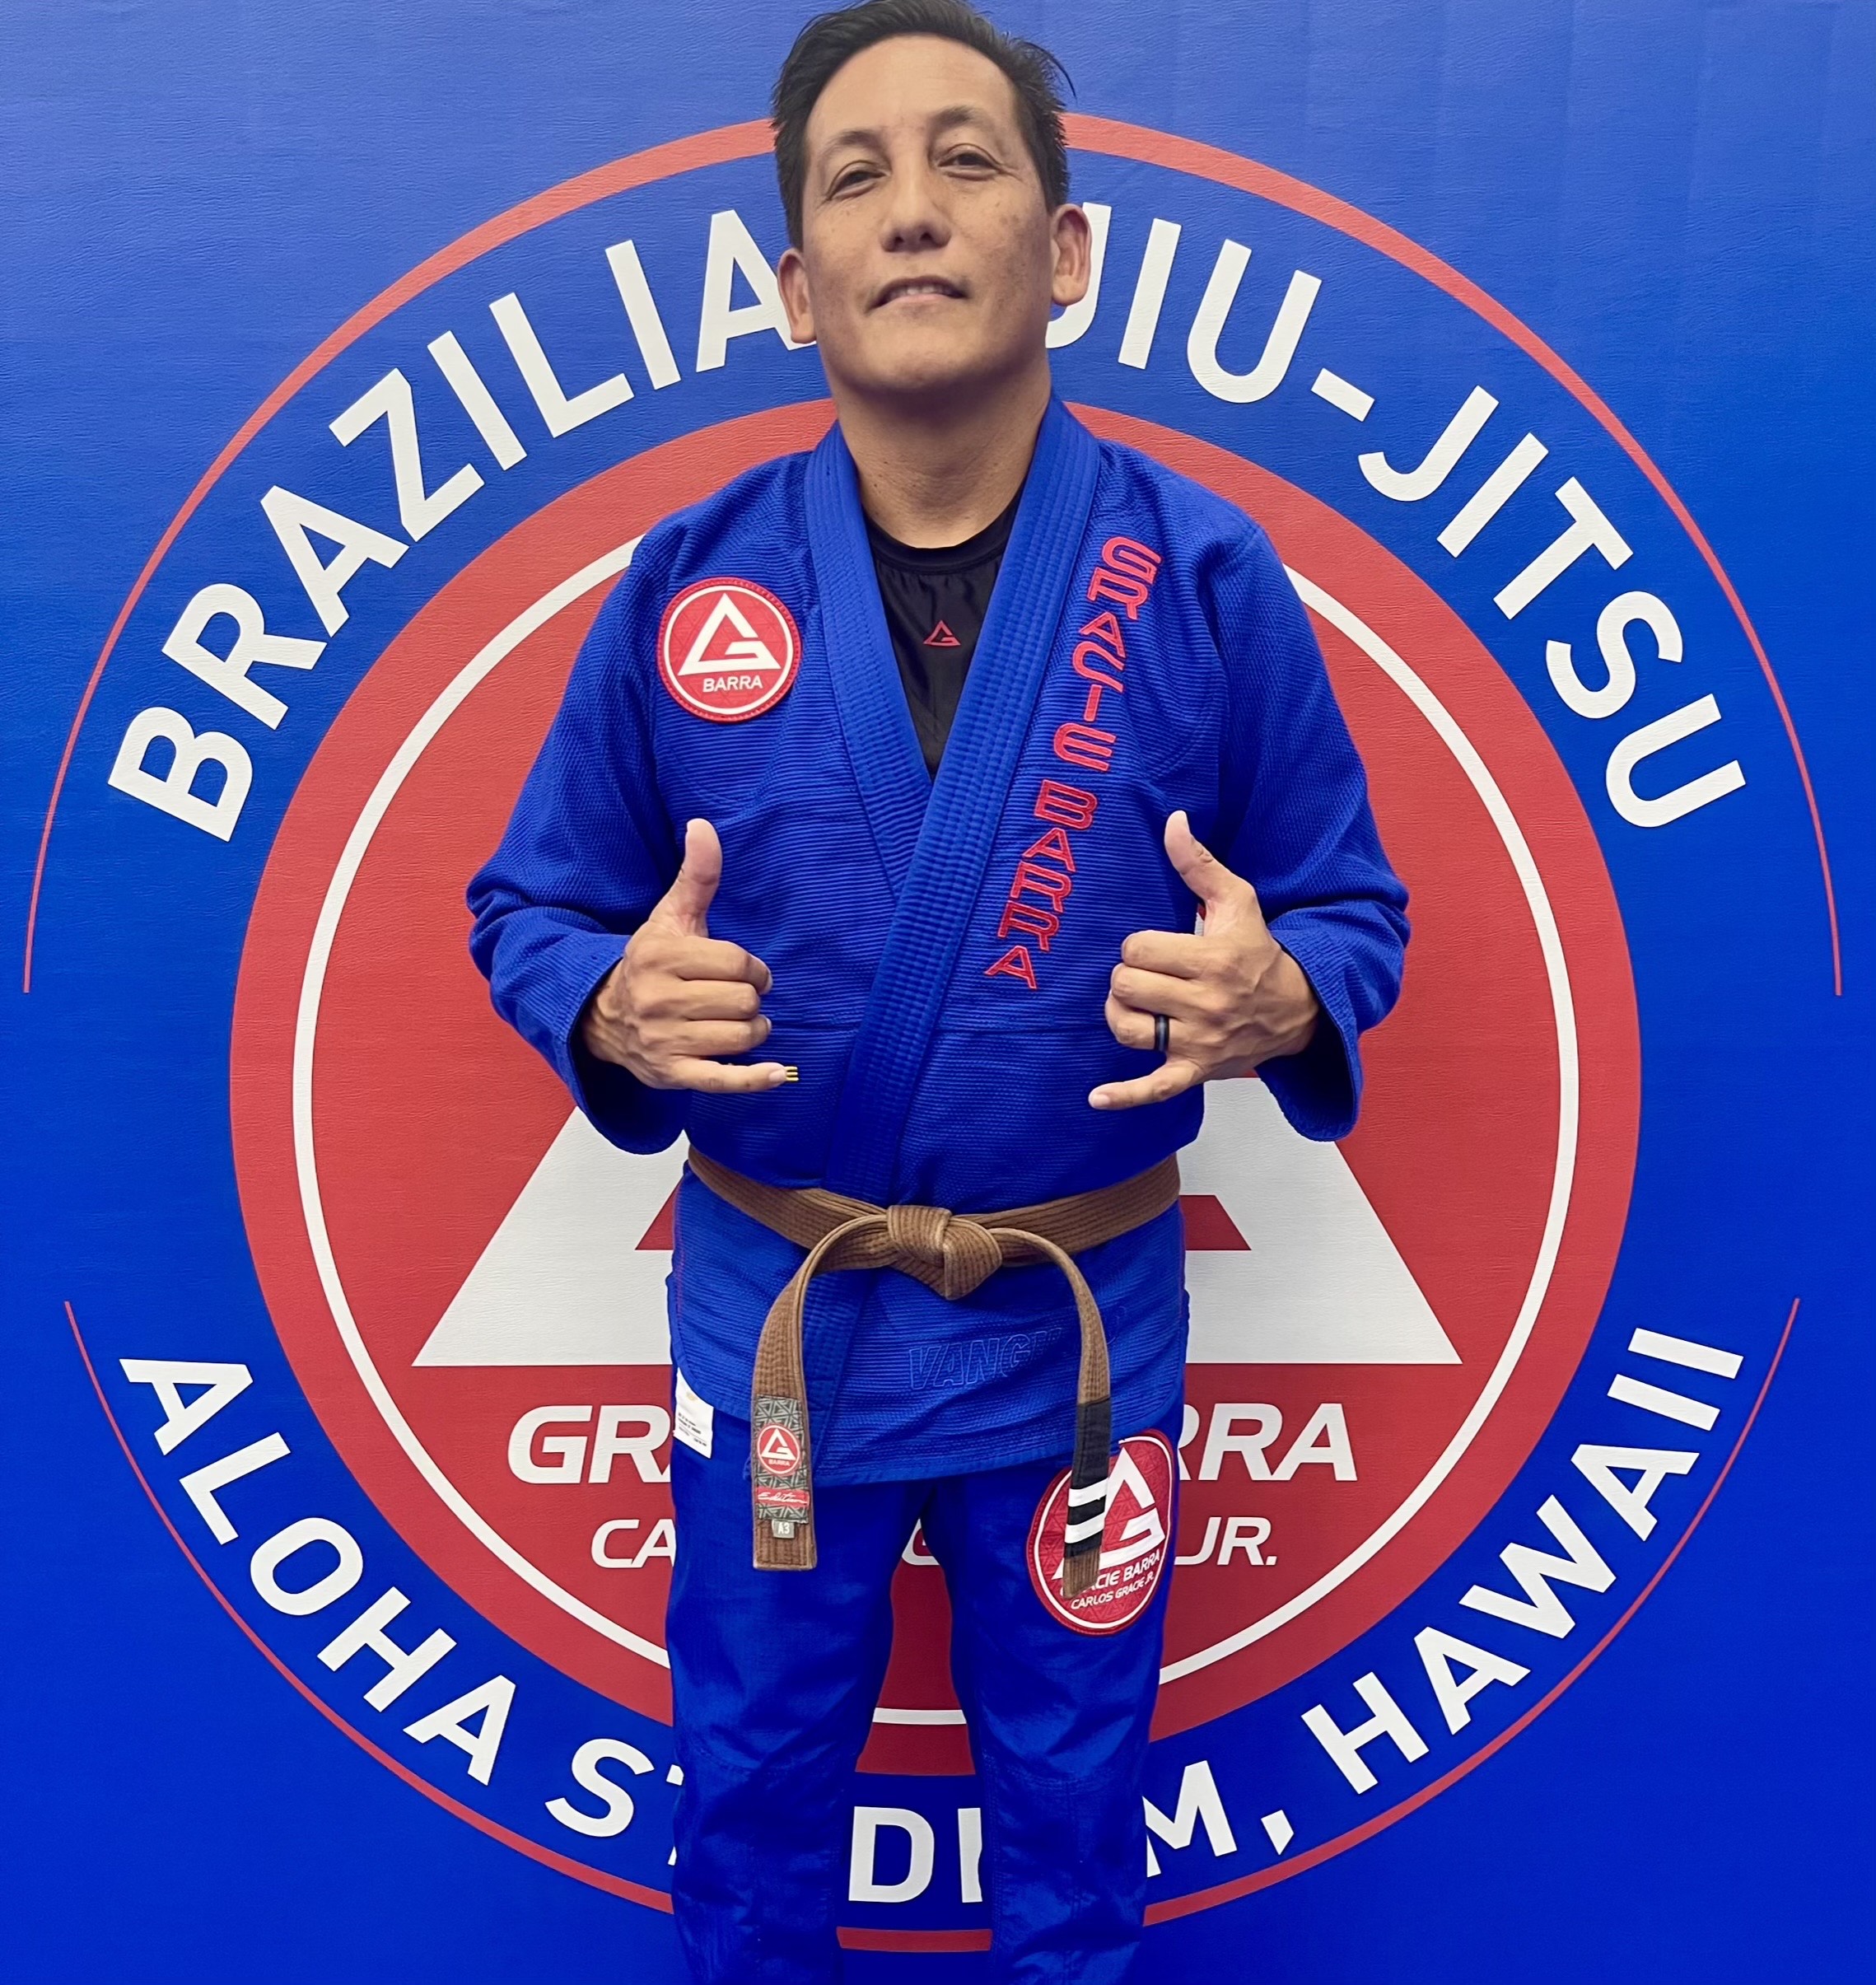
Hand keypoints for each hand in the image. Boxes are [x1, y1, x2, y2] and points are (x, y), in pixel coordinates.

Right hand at [580, 819, 791, 1094]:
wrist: (602, 1016)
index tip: (746, 971)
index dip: (754, 968)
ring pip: (739, 1036)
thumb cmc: (651, 962)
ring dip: (753, 1030)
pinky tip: (776, 1073)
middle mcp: (659, 1000)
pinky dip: (753, 1079)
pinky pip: (722, 1080)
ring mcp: (664, 1040)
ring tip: (741, 1023)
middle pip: (743, 1002)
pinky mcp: (671, 1074)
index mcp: (662, 956)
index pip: (738, 964)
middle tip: (738, 998)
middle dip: (751, 999)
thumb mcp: (670, 916)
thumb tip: (704, 824)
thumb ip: (696, 875)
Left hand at [1091, 811, 1319, 1110]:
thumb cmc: (1259, 951)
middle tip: (1150, 975)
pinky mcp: (1196, 1072)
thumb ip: (1198, 864)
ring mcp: (1199, 1042)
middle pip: (1125, 986)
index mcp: (1211, 960)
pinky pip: (1154, 1089)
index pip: (1136, 949)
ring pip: (1127, 1029)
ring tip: (1137, 1004)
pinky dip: (1124, 1095)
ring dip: (1123, 1015)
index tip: (1158, 948)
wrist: (1300, 1008)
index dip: (1138, 946)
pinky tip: (1096, 1098)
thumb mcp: (1237, 901)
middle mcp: (1205, 1004)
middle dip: (1129, 977)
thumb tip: (1172, 820)